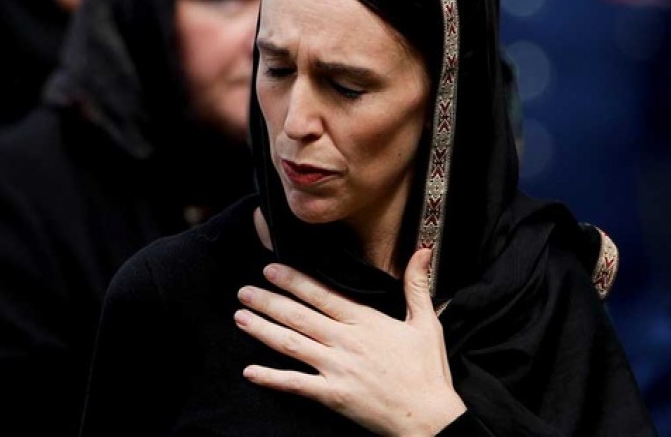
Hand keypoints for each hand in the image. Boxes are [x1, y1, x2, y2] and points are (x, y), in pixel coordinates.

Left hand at [234, 248, 465, 435]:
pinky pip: (296, 384)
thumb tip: (422, 251)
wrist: (430, 419)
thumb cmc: (427, 371)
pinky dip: (271, 378)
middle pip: (299, 316)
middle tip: (244, 291)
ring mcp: (338, 368)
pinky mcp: (333, 395)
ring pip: (292, 344)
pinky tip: (250, 371)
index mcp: (366, 321)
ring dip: (263, 330)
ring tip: (240, 317)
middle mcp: (346, 341)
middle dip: (269, 301)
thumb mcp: (426, 322)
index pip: (322, 295)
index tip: (271, 270)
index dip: (294, 281)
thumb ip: (416, 285)